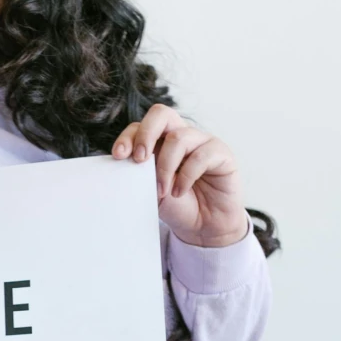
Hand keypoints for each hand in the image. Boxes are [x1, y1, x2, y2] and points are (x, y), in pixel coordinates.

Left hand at [112, 104, 247, 248]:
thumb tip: (122, 165)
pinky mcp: (221, 153)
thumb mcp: (151, 191)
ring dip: (165, 167)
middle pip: (161, 114)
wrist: (204, 226)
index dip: (128, 137)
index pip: (141, 126)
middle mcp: (182, 136)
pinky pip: (201, 156)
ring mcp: (202, 142)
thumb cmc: (178, 206)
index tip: (118, 156)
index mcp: (161, 141)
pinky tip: (179, 192)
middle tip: (139, 159)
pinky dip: (186, 176)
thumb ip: (139, 175)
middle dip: (146, 134)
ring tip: (162, 191)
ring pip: (179, 138)